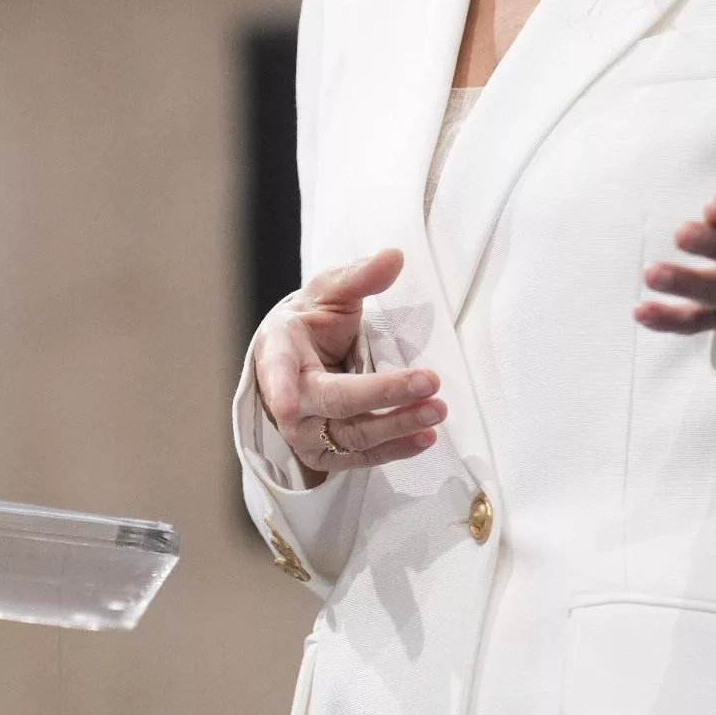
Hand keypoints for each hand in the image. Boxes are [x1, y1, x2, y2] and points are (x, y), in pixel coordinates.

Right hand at [253, 249, 444, 482]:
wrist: (301, 363)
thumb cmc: (312, 324)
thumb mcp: (329, 293)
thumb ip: (358, 277)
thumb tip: (395, 256)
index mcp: (279, 352)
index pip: (277, 370)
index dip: (280, 388)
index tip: (286, 404)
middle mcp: (287, 400)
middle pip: (335, 401)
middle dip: (383, 393)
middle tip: (429, 381)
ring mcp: (306, 433)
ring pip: (354, 435)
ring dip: (399, 424)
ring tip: (437, 409)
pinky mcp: (327, 455)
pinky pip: (363, 458)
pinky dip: (396, 449)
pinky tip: (425, 437)